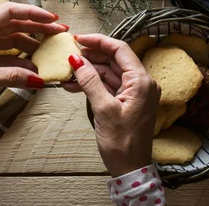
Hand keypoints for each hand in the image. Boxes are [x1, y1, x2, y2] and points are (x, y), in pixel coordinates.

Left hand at [0, 3, 67, 127]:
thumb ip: (10, 77)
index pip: (9, 13)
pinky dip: (20, 63)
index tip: (53, 20)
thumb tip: (39, 80)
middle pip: (14, 25)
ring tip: (52, 52)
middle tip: (61, 33)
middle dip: (37, 29)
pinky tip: (35, 70)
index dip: (33, 14)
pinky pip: (6, 57)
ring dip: (31, 47)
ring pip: (12, 41)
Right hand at [65, 34, 160, 176]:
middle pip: (114, 59)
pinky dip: (91, 83)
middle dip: (90, 56)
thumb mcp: (103, 109)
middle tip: (68, 55)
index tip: (78, 39)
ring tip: (67, 73)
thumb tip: (76, 58)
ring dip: (87, 71)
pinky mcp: (126, 101)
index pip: (120, 49)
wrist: (130, 169)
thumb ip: (89, 81)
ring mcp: (134, 92)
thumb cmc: (122, 143)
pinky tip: (73, 85)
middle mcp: (141, 83)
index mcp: (141, 81)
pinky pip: (107, 85)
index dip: (98, 41)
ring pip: (108, 72)